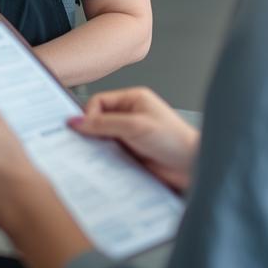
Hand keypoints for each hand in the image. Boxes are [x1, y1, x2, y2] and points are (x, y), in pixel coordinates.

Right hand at [71, 87, 198, 193]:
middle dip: (90, 132)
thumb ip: (105, 123)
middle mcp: (130, 116)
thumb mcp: (136, 126)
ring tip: (95, 156)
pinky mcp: (130, 154)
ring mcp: (129, 136)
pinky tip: (103, 165)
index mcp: (133, 100)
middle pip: (98, 120)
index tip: (83, 129)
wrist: (191, 168)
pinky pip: (109, 154)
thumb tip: (76, 121)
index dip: (88, 114)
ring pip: (102, 138)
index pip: (99, 101)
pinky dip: (104, 159)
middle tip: (82, 143)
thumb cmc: (174, 140)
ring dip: (97, 147)